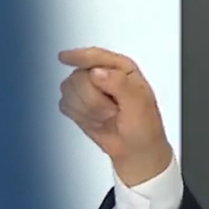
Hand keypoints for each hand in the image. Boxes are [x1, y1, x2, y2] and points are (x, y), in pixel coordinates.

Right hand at [57, 46, 172, 185]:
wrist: (136, 151)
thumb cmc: (144, 128)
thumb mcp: (139, 104)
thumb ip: (119, 84)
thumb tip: (97, 73)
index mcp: (122, 68)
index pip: (96, 57)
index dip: (79, 56)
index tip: (64, 57)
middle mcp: (104, 75)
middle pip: (79, 77)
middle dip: (92, 99)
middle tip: (111, 111)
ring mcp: (88, 89)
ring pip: (69, 90)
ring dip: (86, 109)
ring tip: (105, 117)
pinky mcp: (78, 104)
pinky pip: (65, 103)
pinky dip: (78, 115)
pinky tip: (94, 121)